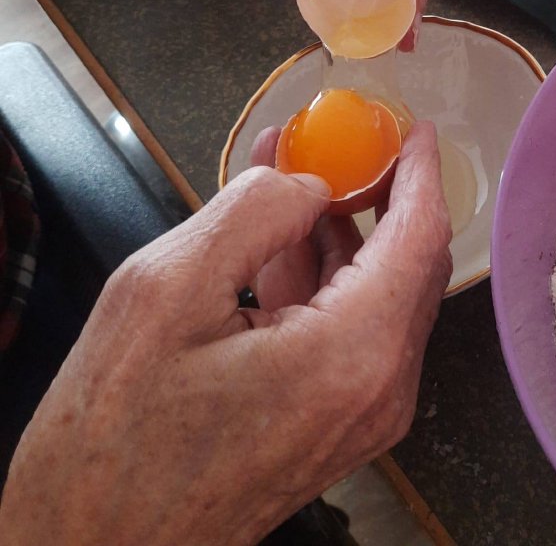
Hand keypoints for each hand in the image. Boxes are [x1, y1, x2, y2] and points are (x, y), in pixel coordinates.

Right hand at [0, 123, 451, 545]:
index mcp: (351, 354)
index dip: (421, 173)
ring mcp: (362, 412)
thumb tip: (307, 182)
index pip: (420, 237)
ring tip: (295, 176)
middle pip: (409, 263)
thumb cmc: (113, 445)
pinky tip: (280, 239)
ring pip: (378, 293)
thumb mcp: (164, 292)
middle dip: (379, 194)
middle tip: (346, 144)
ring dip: (342, 232)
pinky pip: (350, 329)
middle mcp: (378, 388)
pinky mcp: (337, 423)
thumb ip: (252, 213)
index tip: (415, 131)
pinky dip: (324, 277)